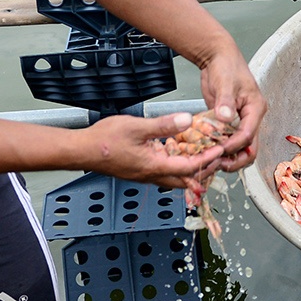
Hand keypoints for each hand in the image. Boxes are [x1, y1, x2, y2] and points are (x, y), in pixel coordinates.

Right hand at [82, 112, 224, 187]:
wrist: (82, 150)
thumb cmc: (104, 141)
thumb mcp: (137, 127)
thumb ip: (164, 125)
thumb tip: (187, 120)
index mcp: (154, 167)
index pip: (189, 168)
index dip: (206, 159)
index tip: (219, 150)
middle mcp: (152, 175)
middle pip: (186, 179)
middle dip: (203, 169)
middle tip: (215, 156)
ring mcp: (146, 174)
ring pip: (175, 177)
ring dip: (190, 168)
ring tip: (201, 153)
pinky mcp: (140, 170)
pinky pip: (165, 172)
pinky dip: (176, 164)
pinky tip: (177, 151)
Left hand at [198, 46, 266, 171]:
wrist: (217, 57)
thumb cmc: (225, 66)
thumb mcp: (224, 82)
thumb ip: (225, 102)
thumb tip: (225, 118)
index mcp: (256, 108)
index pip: (248, 135)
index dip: (233, 145)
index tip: (218, 150)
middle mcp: (252, 117)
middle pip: (250, 148)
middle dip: (235, 159)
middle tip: (217, 163)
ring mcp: (242, 121)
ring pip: (240, 148)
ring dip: (228, 157)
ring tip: (211, 160)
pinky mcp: (231, 122)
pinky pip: (229, 141)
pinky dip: (220, 148)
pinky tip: (207, 151)